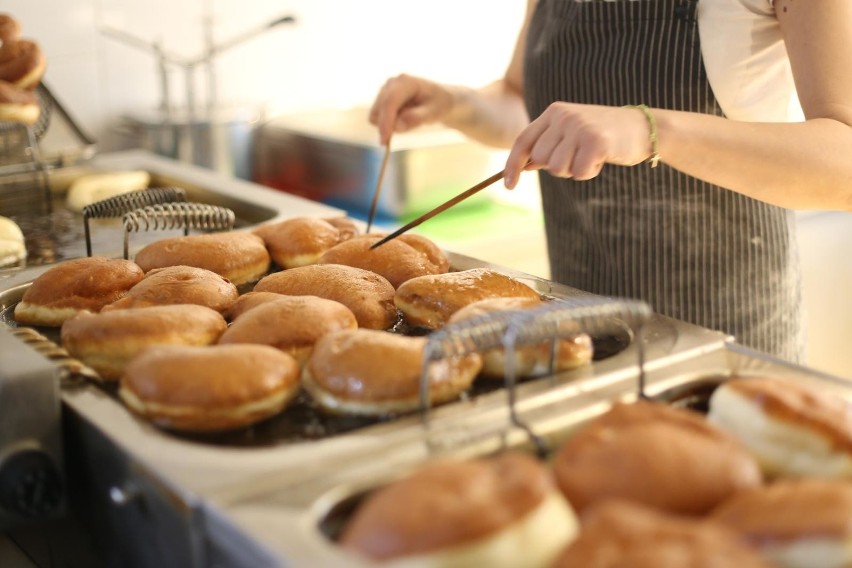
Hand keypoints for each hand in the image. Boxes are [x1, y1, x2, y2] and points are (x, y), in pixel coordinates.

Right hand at [369, 74, 454, 144]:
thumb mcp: (435, 112)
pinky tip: (402, 120)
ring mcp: (385, 90)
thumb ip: (417, 118)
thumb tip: (397, 126)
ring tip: (408, 122)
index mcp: (405, 82)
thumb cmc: (439, 104)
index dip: (385, 121)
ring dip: (388, 125)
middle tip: (402, 134)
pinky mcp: (381, 99)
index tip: (385, 140)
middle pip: (378, 110)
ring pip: (375, 115)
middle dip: (386, 126)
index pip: (390, 102)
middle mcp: (391, 83)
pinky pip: (377, 118)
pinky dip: (387, 124)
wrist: (439, 99)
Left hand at [503, 102, 654, 187]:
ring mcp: (580, 127)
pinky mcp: (596, 141)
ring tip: (591, 156)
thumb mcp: (570, 133)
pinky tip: (602, 158)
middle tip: (578, 156)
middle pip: (541, 160)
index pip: (523, 141)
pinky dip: (589, 173)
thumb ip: (547, 145)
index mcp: (554, 112)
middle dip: (558, 167)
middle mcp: (564, 116)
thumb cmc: (603, 135)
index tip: (508, 186)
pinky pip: (578, 173)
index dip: (512, 165)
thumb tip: (522, 165)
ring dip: (574, 170)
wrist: (642, 128)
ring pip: (558, 169)